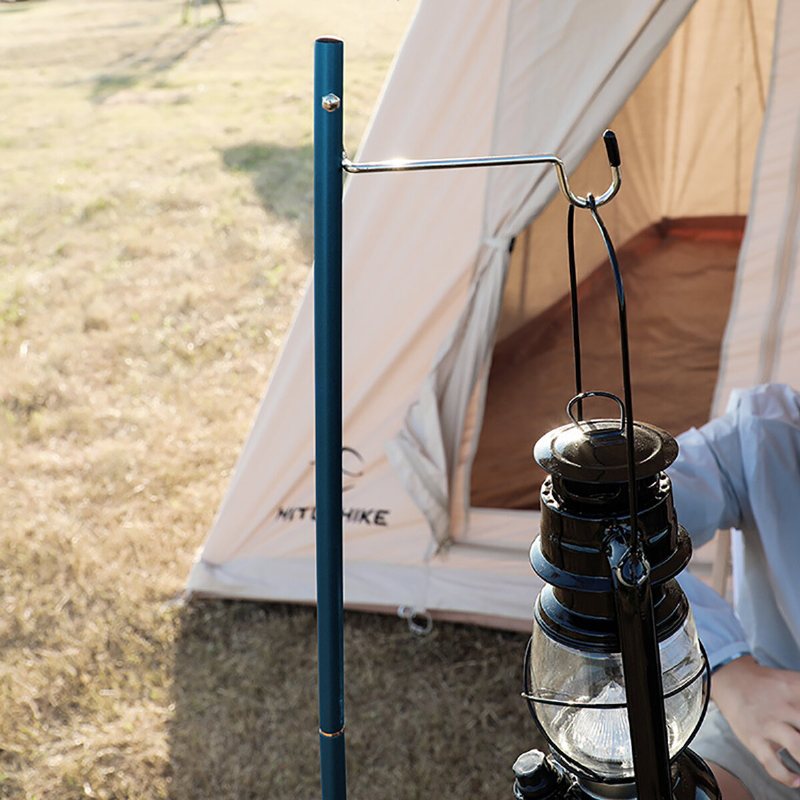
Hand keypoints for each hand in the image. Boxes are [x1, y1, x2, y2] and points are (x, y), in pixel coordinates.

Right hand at [712, 655, 799, 787]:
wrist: (727, 679)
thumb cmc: (762, 684)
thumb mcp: (788, 681)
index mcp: (793, 688)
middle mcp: (782, 706)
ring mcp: (767, 724)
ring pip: (797, 746)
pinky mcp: (753, 738)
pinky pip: (773, 764)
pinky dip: (787, 777)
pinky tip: (797, 780)